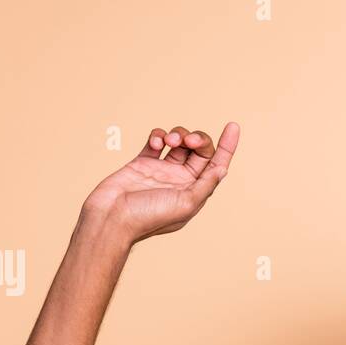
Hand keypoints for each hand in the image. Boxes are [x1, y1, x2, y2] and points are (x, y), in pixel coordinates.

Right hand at [83, 122, 239, 243]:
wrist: (112, 218)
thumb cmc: (148, 218)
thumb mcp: (186, 205)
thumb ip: (205, 185)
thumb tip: (222, 169)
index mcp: (194, 192)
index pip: (216, 165)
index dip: (227, 146)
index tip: (233, 126)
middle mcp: (180, 181)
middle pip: (199, 150)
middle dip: (197, 139)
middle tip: (188, 141)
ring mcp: (161, 170)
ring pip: (178, 142)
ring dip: (177, 134)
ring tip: (169, 140)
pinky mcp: (142, 162)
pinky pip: (156, 141)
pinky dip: (157, 136)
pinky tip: (155, 144)